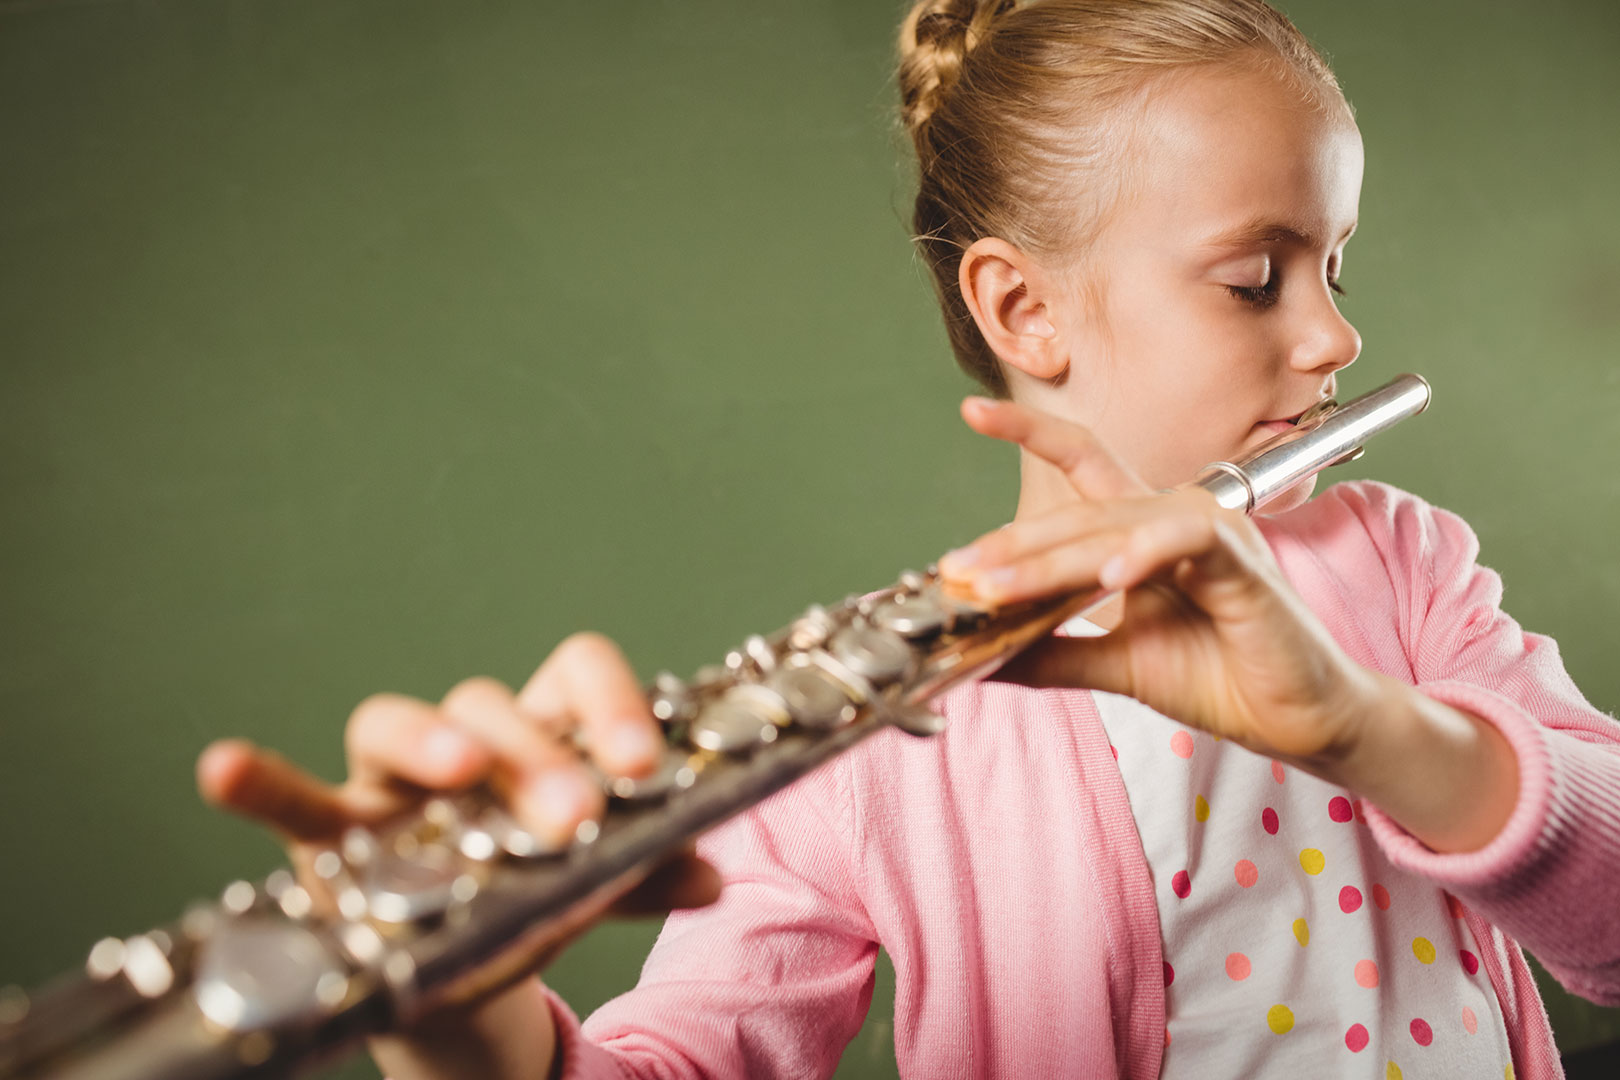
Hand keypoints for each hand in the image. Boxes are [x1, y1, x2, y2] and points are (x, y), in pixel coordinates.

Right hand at [195, 631, 720, 990]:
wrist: (474, 970)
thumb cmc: (538, 899)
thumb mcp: (597, 886)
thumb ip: (644, 873)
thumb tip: (709, 875)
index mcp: (543, 732)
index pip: (575, 671)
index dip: (609, 701)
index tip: (639, 764)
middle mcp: (466, 740)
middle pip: (494, 706)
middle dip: (535, 756)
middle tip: (572, 820)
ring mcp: (392, 782)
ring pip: (392, 720)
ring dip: (429, 739)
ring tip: (460, 768)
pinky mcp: (332, 833)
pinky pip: (292, 800)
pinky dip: (259, 783)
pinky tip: (223, 767)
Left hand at [938, 396, 1378, 770]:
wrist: (1300, 721)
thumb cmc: (1222, 678)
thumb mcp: (1116, 664)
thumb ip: (1053, 651)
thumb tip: (982, 656)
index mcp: (1146, 531)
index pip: (1083, 463)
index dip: (1030, 432)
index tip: (972, 410)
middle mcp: (1174, 518)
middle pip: (1080, 513)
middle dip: (1011, 545)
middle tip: (955, 571)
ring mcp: (1209, 534)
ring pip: (1114, 530)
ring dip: (1050, 562)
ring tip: (996, 587)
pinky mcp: (1241, 562)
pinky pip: (1183, 542)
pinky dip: (1142, 556)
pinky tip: (1107, 579)